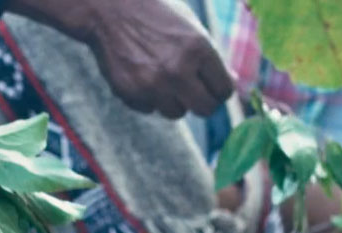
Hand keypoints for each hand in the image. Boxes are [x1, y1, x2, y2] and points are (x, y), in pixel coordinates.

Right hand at [7, 0, 234, 117]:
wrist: (109, 10)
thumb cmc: (156, 14)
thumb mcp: (191, 28)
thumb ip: (212, 57)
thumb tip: (232, 82)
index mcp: (199, 48)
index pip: (224, 91)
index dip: (218, 90)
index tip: (211, 87)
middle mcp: (178, 70)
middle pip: (205, 109)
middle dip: (201, 102)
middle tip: (193, 92)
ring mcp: (153, 85)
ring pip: (176, 113)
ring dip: (173, 100)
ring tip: (162, 77)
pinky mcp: (132, 94)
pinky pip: (150, 109)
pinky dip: (149, 98)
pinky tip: (142, 75)